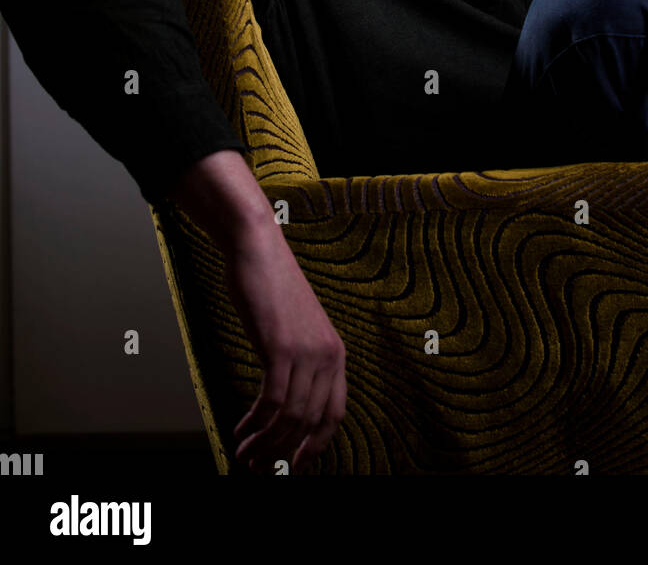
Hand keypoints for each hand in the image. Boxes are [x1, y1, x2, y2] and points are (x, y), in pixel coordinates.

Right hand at [224, 217, 346, 473]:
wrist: (258, 248)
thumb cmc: (271, 286)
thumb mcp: (296, 328)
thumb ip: (299, 360)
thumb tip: (286, 403)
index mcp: (336, 352)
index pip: (334, 413)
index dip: (316, 445)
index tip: (296, 466)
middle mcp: (328, 354)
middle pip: (310, 422)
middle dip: (284, 452)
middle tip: (260, 469)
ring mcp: (306, 352)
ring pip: (290, 418)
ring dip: (264, 443)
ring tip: (244, 457)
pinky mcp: (280, 348)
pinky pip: (271, 402)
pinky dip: (255, 423)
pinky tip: (240, 431)